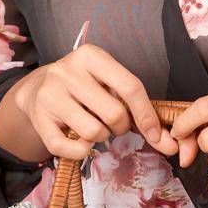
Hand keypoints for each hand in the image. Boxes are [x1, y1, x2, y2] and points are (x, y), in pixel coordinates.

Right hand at [0, 46, 179, 161]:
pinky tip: (78, 140)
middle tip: (111, 122)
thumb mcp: (109, 84)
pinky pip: (68, 148)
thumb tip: (170, 145)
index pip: (130, 86)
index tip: (155, 134)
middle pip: (113, 113)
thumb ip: (140, 111)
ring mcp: (49, 93)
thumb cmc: (85, 87)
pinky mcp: (38, 117)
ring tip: (92, 125)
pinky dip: (80, 152)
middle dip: (120, 126)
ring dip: (100, 136)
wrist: (37, 88)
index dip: (146, 115)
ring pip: (93, 132)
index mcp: (91, 56)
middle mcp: (67, 70)